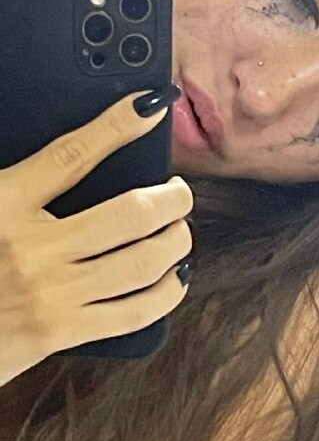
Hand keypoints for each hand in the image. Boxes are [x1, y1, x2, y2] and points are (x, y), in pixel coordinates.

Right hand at [0, 90, 191, 386]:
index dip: (117, 126)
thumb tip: (73, 155)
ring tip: (180, 232)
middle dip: (171, 200)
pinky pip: (132, 313)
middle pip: (129, 214)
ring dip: (175, 243)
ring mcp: (49, 293)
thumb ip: (21, 180)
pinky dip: (164, 294)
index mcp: (4, 203)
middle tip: (179, 194)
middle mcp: (31, 247)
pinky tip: (173, 280)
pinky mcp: (58, 333)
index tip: (150, 106)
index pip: (72, 155)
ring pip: (141, 263)